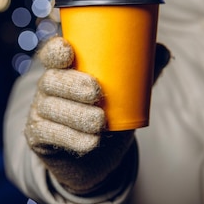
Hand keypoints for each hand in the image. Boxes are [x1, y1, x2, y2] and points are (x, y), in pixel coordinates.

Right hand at [24, 36, 134, 193]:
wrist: (97, 153)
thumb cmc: (110, 109)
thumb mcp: (127, 88)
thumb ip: (143, 69)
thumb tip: (163, 51)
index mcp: (65, 67)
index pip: (51, 53)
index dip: (55, 50)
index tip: (69, 52)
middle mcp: (48, 86)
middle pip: (51, 80)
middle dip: (71, 85)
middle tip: (96, 91)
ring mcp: (40, 111)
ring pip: (51, 109)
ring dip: (75, 115)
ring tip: (100, 121)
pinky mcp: (39, 137)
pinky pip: (50, 136)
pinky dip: (73, 139)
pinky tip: (92, 141)